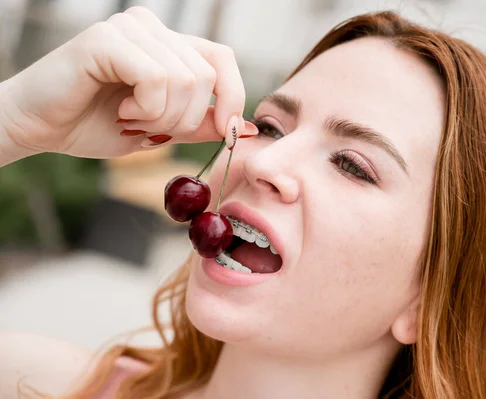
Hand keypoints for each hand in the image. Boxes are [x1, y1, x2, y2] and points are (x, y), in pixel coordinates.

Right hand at [0, 6, 254, 159]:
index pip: (223, 59)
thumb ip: (202, 124)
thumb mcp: (163, 129)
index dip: (234, 98)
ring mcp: (130, 29)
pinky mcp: (108, 39)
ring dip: (162, 116)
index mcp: (169, 44)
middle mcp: (152, 28)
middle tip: (151, 125)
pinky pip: (157, 79)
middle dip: (187, 118)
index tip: (228, 133)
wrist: (41, 128)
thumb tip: (246, 129)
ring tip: (131, 117)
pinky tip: (122, 109)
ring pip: (186, 79)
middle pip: (207, 75)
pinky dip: (146, 107)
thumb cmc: (96, 124)